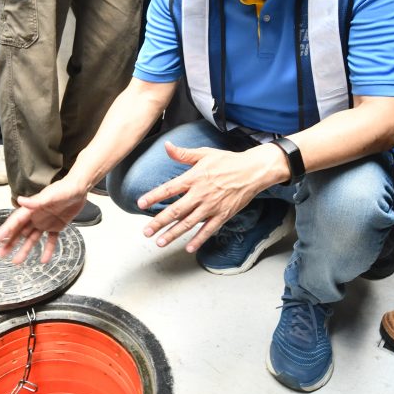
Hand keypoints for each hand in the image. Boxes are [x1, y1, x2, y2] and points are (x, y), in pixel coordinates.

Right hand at [0, 179, 88, 263]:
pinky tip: (44, 260)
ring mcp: (45, 222)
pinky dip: (48, 249)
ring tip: (16, 261)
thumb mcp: (50, 195)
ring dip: (25, 249)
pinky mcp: (56, 226)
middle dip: (10, 243)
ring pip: (32, 238)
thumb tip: (20, 200)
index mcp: (32, 209)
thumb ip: (36, 201)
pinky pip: (50, 240)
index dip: (6, 229)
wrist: (79, 189)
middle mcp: (36, 217)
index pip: (16, 220)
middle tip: (0, 254)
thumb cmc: (64, 189)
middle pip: (20, 231)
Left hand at [136, 142, 264, 252]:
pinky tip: (189, 247)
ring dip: (173, 234)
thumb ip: (183, 154)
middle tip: (146, 232)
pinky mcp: (223, 215)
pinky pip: (209, 230)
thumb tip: (166, 146)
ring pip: (189, 223)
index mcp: (194, 178)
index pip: (169, 189)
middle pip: (175, 211)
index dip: (153, 196)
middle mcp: (200, 194)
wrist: (253, 171)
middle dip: (159, 222)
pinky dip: (199, 239)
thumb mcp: (204, 154)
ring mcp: (212, 206)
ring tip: (160, 242)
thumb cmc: (227, 161)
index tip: (140, 203)